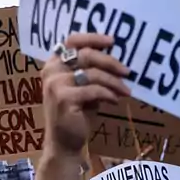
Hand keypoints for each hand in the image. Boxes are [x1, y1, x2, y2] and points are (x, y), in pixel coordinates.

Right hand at [41, 33, 130, 156]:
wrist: (65, 141)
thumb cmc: (77, 112)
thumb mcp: (83, 87)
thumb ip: (92, 71)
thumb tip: (118, 60)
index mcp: (54, 63)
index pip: (72, 41)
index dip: (93, 38)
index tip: (113, 41)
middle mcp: (51, 71)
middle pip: (86, 55)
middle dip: (111, 62)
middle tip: (128, 71)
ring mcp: (56, 84)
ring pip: (93, 74)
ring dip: (114, 82)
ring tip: (126, 91)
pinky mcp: (64, 98)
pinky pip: (94, 90)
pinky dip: (109, 95)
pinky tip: (115, 101)